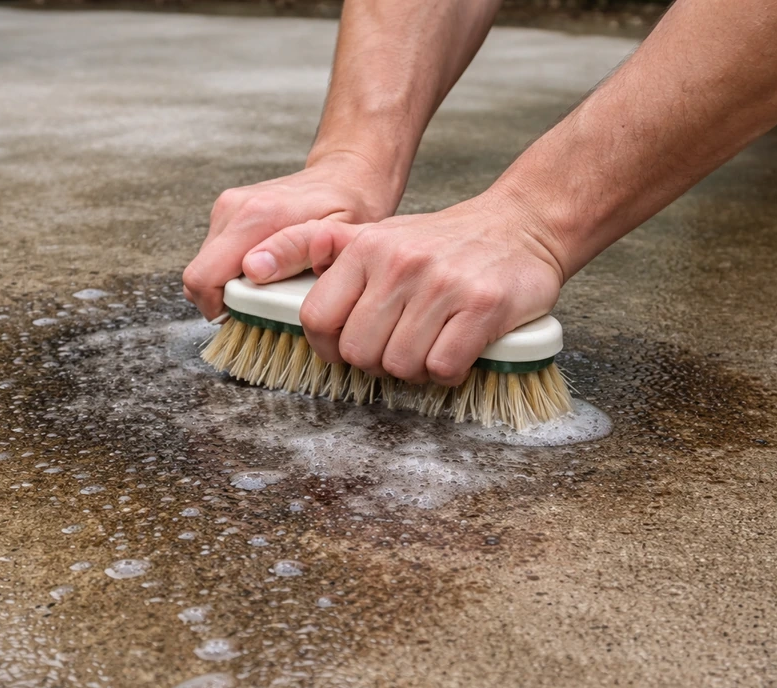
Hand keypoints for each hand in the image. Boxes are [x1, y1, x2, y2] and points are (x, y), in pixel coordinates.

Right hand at [182, 152, 400, 318]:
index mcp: (257, 215)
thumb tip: (252, 270)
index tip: (250, 318)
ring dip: (230, 286)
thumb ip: (295, 253)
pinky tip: (264, 271)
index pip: (204, 278)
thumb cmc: (346, 209)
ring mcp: (227, 209)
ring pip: (205, 269)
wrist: (342, 177)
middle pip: (198, 277)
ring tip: (270, 286)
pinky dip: (232, 272)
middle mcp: (234, 208)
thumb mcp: (336, 237)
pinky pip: (214, 258)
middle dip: (224, 301)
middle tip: (263, 307)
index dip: (221, 309)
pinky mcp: (226, 213)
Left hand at [241, 191, 565, 385]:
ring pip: (400, 366)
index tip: (346, 348)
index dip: (327, 347)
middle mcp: (399, 262)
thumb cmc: (442, 244)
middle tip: (398, 348)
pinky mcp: (482, 306)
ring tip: (429, 347)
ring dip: (414, 371)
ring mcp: (441, 284)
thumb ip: (321, 252)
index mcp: (365, 247)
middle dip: (376, 364)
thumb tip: (256, 269)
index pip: (316, 318)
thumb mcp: (376, 235)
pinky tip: (456, 350)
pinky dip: (448, 372)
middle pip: (359, 352)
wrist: (521, 227)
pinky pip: (443, 367)